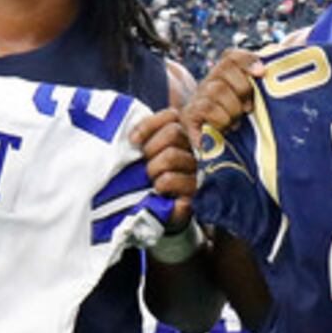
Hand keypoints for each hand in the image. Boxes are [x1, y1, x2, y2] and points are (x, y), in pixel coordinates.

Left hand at [129, 106, 195, 226]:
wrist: (161, 215)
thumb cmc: (152, 182)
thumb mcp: (148, 156)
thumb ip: (146, 139)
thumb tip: (132, 137)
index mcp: (185, 137)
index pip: (172, 116)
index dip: (149, 126)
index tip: (133, 141)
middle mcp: (197, 150)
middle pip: (173, 133)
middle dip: (151, 149)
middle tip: (146, 164)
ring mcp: (199, 170)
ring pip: (171, 155)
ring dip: (153, 169)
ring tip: (152, 179)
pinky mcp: (196, 192)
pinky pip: (171, 179)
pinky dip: (159, 184)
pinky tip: (159, 191)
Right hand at [183, 46, 264, 140]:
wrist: (214, 157)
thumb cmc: (239, 133)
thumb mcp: (251, 109)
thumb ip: (260, 91)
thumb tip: (272, 68)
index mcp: (224, 79)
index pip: (231, 57)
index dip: (247, 60)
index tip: (261, 72)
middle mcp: (208, 83)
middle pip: (224, 68)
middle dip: (242, 88)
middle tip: (248, 108)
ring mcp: (197, 98)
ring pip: (216, 88)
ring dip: (232, 107)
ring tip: (236, 122)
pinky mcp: (189, 115)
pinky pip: (206, 107)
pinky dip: (221, 118)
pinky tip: (225, 128)